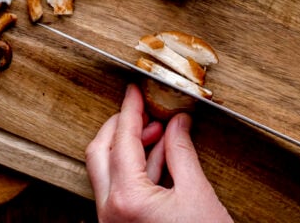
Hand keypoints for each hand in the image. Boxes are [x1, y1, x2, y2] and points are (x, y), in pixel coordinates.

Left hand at [85, 84, 232, 222]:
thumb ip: (183, 152)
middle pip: (101, 152)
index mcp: (126, 200)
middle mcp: (110, 212)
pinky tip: (160, 156)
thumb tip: (178, 122)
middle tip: (146, 111)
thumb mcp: (198, 195)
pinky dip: (136, 169)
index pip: (122, 139)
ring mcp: (112, 222)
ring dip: (130, 147)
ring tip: (160, 131)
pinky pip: (120, 189)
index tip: (135, 90)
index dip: (130, 109)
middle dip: (121, 126)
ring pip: (108, 171)